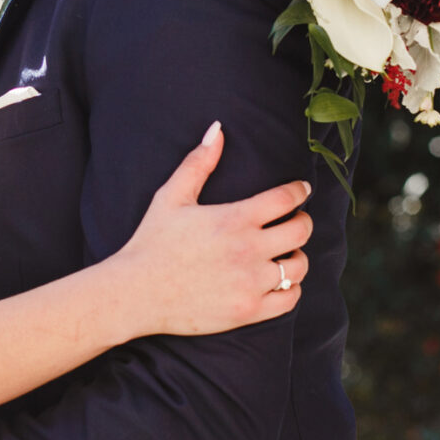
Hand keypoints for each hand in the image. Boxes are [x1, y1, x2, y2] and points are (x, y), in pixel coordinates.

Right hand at [113, 122, 312, 336]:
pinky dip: (291, 288)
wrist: (137, 293)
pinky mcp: (249, 310)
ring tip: (284, 252)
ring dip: (296, 255)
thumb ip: (198, 163)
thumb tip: (217, 129)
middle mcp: (249, 249)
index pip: (286, 198)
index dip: (299, 190)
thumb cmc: (153, 242)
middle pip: (301, 230)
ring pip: (299, 265)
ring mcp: (251, 282)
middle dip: (302, 221)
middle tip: (294, 221)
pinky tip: (278, 281)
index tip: (301, 189)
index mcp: (234, 218)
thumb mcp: (171, 197)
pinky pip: (290, 298)